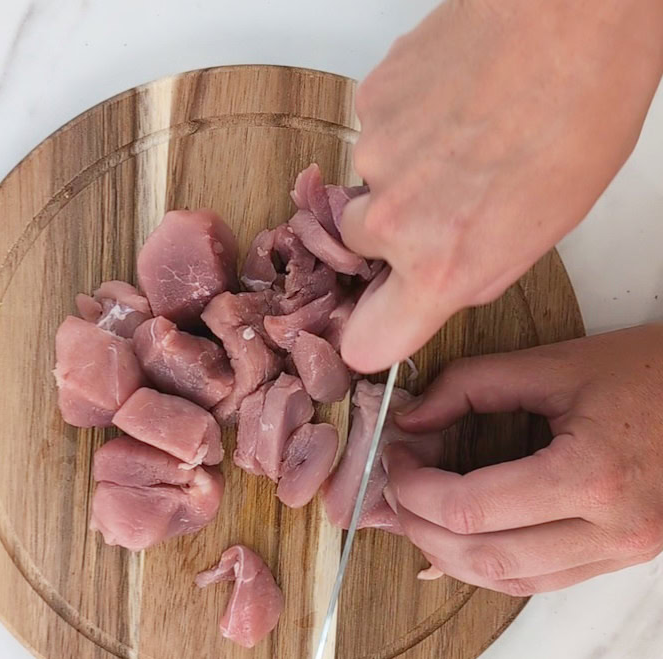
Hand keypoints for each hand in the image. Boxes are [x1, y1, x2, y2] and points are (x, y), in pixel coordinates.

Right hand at [340, 0, 662, 372]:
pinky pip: (373, 130)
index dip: (370, 333)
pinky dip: (404, 124)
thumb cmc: (581, 116)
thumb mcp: (540, 232)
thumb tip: (428, 290)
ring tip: (460, 136)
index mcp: (443, 266)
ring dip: (402, 170)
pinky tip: (449, 103)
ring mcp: (375, 156)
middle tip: (445, 193)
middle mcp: (395, 220)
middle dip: (390, 228)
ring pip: (367, 181)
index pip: (366, 344)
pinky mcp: (369, 102)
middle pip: (359, 246)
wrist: (574, 16)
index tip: (380, 317)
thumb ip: (468, 276)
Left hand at [383, 325, 662, 594]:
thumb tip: (411, 419)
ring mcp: (621, 553)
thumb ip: (473, 384)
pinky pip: (540, 581)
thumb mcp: (558, 364)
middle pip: (483, 556)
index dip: (415, 488)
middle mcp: (610, 531)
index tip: (394, 459)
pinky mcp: (622, 557)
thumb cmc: (653, 373)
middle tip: (394, 490)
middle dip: (421, 527)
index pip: (470, 507)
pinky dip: (490, 566)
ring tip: (417, 516)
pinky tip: (461, 540)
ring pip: (510, 582)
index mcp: (591, 476)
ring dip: (449, 555)